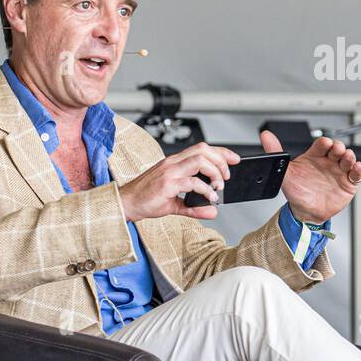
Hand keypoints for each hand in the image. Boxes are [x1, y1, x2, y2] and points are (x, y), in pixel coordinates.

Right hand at [117, 142, 240, 221]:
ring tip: (218, 186)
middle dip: (221, 161)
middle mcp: (172, 163)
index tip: (234, 158)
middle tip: (226, 177)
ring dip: (215, 172)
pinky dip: (205, 189)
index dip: (221, 151)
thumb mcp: (175, 203)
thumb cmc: (146, 199)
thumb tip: (213, 211)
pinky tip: (209, 197)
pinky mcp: (167, 184)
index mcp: (175, 162)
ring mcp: (169, 172)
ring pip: (200, 161)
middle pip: (203, 150)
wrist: (126, 204)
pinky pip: (192, 182)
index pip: (202, 148)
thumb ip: (195, 207)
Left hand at [261, 130, 360, 224]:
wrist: (305, 212)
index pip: (322, 144)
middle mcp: (328, 162)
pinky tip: (356, 168)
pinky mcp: (348, 183)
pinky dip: (358, 170)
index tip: (325, 143)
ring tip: (347, 158)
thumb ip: (276, 152)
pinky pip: (356, 174)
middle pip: (337, 149)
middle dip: (339, 147)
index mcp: (314, 156)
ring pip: (348, 159)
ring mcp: (338, 171)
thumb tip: (266, 136)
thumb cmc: (296, 191)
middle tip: (337, 150)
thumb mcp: (284, 172)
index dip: (325, 142)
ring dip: (349, 156)